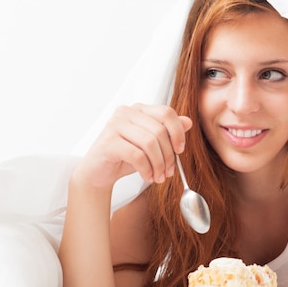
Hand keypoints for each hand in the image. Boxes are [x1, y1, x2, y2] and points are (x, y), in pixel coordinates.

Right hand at [73, 103, 192, 189]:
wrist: (98, 172)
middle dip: (168, 155)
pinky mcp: (108, 142)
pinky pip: (137, 155)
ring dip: (158, 164)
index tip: (180, 150)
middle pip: (160, 131)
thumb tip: (188, 122)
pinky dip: (146, 169)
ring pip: (149, 143)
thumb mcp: (152, 144)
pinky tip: (147, 177)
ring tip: (158, 177)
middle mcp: (127, 112)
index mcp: (140, 110)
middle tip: (169, 172)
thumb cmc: (126, 156)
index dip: (178, 132)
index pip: (167, 112)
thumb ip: (168, 132)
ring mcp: (115, 125)